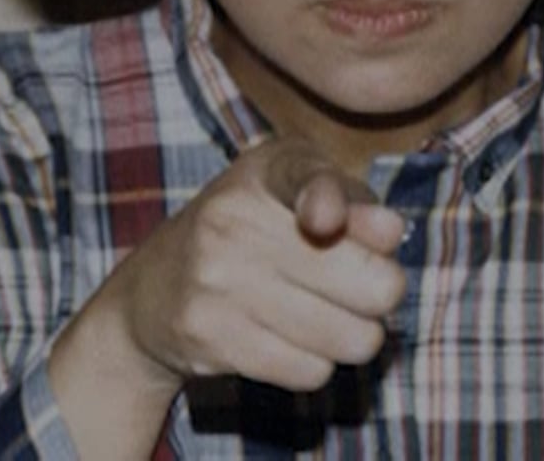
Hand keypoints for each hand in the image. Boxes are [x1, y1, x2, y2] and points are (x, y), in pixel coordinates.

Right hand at [97, 136, 408, 393]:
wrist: (152, 289)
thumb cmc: (252, 228)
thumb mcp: (299, 189)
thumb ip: (356, 200)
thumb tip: (391, 232)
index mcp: (266, 171)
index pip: (312, 182)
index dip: (334, 205)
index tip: (327, 220)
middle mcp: (236, 219)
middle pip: (373, 285)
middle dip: (383, 293)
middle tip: (361, 287)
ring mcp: (218, 280)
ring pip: (350, 338)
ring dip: (354, 335)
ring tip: (325, 315)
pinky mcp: (209, 337)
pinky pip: (311, 372)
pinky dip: (315, 363)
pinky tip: (290, 339)